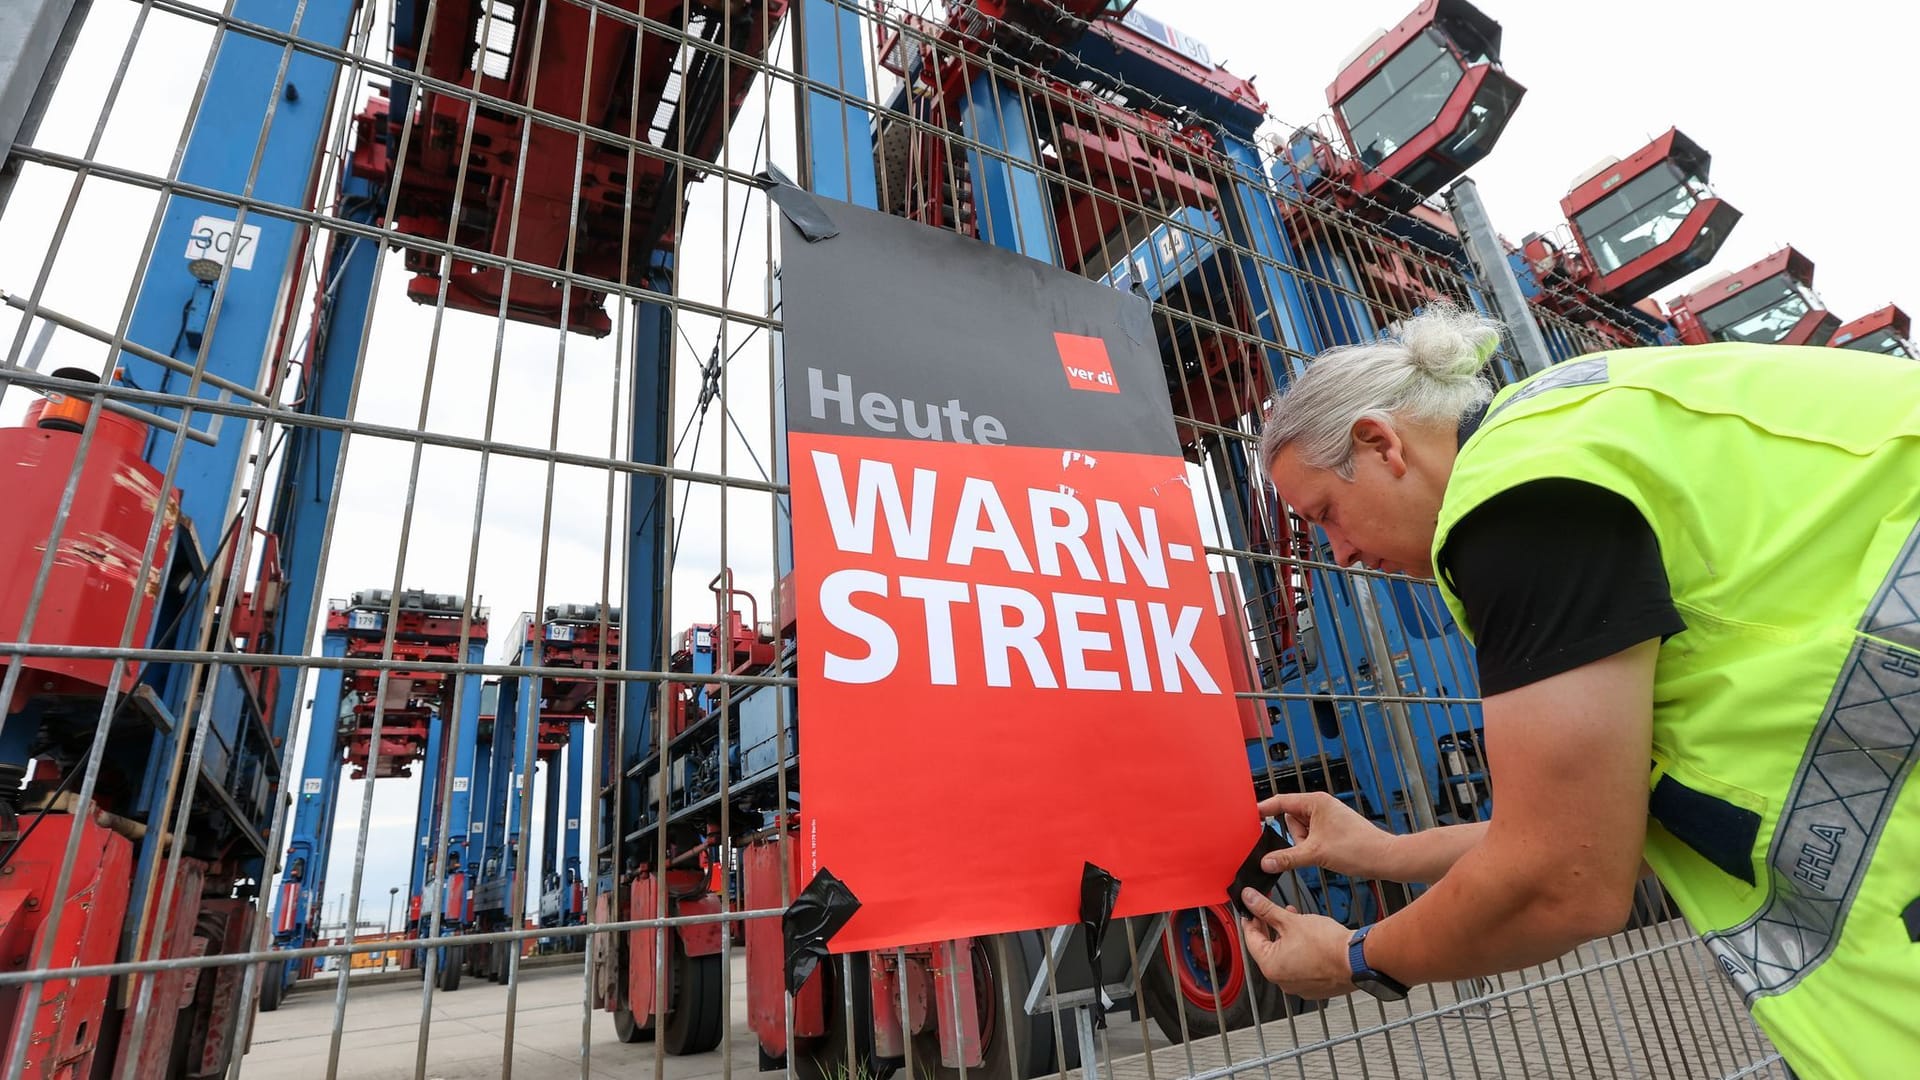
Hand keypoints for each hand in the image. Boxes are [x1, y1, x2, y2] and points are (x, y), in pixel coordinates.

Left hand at [1237, 888, 1353, 999]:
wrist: (1357, 960)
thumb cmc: (1328, 945)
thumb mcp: (1291, 920)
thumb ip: (1266, 909)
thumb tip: (1249, 899)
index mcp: (1270, 966)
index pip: (1251, 939)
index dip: (1250, 919)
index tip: (1250, 908)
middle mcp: (1281, 980)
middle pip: (1267, 949)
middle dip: (1268, 927)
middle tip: (1268, 911)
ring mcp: (1298, 985)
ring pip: (1284, 957)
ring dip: (1284, 937)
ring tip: (1291, 918)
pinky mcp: (1313, 986)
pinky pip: (1298, 966)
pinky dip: (1298, 951)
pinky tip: (1305, 936)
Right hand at [1257, 791, 1394, 878]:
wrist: (1384, 858)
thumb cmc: (1358, 848)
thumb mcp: (1315, 854)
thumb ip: (1287, 857)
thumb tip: (1266, 861)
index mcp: (1315, 801)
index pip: (1281, 802)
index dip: (1264, 810)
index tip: (1250, 817)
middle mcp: (1320, 806)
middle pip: (1290, 820)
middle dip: (1293, 837)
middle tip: (1306, 848)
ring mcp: (1327, 818)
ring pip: (1301, 832)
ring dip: (1303, 845)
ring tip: (1320, 853)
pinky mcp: (1332, 830)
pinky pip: (1311, 838)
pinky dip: (1311, 848)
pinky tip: (1323, 855)